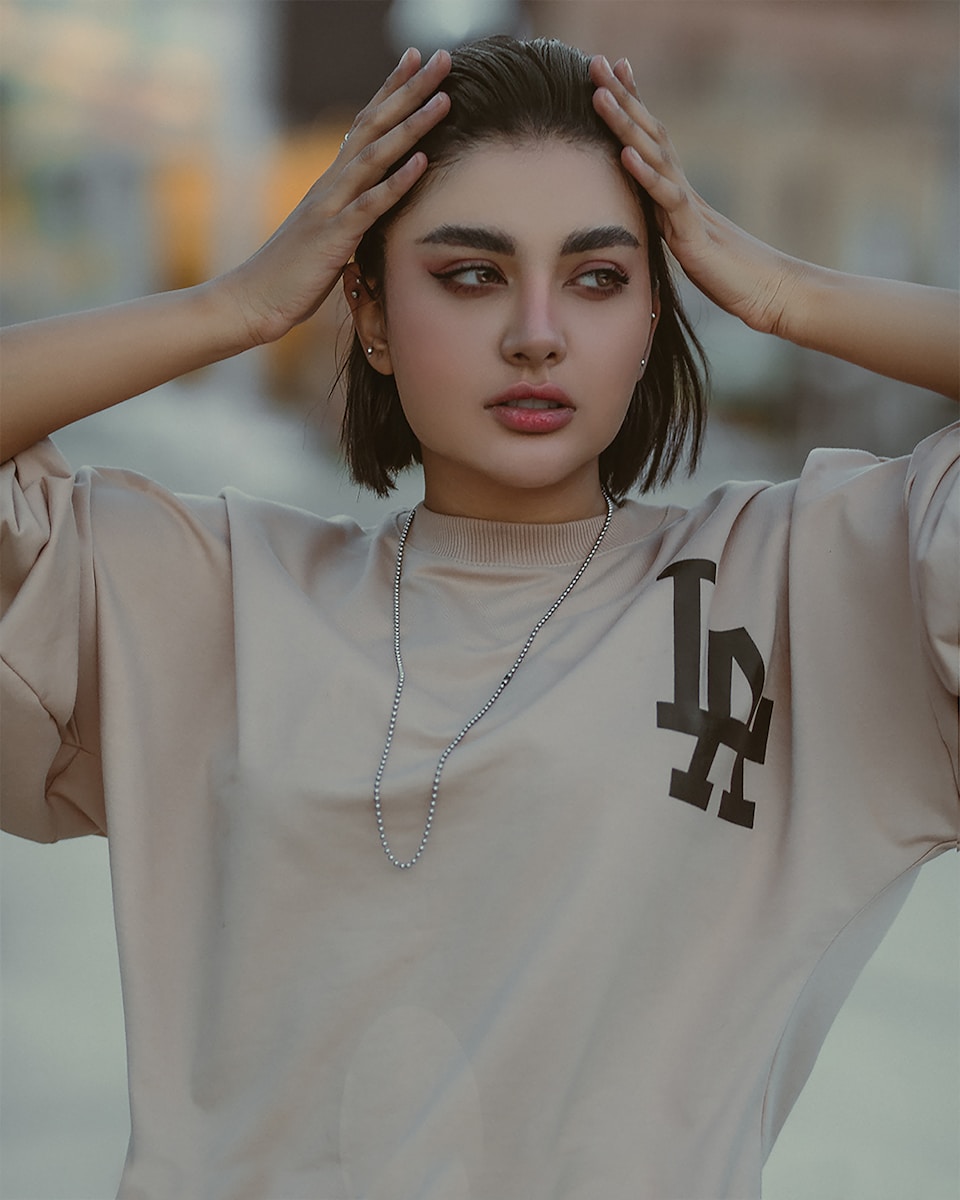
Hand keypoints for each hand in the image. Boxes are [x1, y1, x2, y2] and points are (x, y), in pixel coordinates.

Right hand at [217, 48, 450, 347]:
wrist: (254, 299)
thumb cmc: (293, 274)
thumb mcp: (330, 238)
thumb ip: (352, 217)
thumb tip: (375, 211)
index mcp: (332, 182)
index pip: (365, 124)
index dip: (391, 90)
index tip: (416, 59)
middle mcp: (332, 184)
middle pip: (375, 125)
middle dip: (410, 90)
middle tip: (442, 57)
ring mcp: (331, 207)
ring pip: (376, 156)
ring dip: (411, 127)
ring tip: (443, 99)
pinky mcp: (333, 237)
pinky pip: (369, 205)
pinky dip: (395, 183)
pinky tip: (420, 162)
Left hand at [590, 55, 801, 335]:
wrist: (768, 293)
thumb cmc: (730, 274)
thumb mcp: (685, 245)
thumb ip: (665, 226)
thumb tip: (645, 218)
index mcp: (676, 191)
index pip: (651, 138)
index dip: (631, 103)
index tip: (611, 70)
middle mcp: (681, 189)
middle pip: (649, 133)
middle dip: (622, 97)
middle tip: (596, 61)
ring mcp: (687, 208)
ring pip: (655, 157)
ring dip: (626, 125)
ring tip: (600, 95)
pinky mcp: (693, 234)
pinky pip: (668, 200)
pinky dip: (646, 177)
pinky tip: (626, 156)